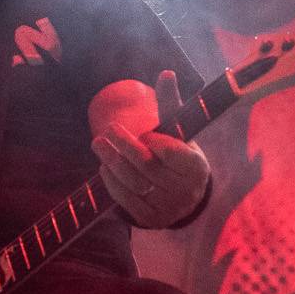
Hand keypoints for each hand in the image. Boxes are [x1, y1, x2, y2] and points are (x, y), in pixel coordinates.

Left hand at [93, 70, 210, 227]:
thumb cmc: (179, 156)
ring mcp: (168, 208)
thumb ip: (171, 105)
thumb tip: (166, 73)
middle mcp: (185, 191)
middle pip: (149, 167)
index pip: (174, 153)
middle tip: (107, 130)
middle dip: (125, 147)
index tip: (144, 133)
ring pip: (135, 184)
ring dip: (113, 163)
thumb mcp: (181, 133)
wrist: (185, 195)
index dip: (156, 142)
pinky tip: (104, 167)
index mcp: (196, 167)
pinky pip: (127, 201)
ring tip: (98, 144)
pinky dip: (112, 183)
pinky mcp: (151, 220)